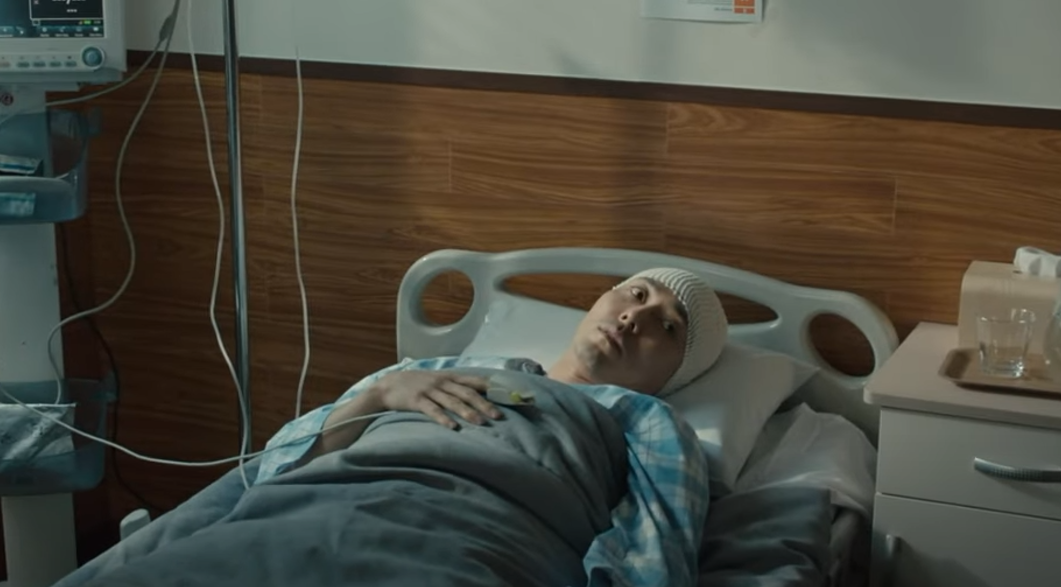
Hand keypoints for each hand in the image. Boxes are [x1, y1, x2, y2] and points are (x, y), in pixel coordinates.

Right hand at [368, 370, 503, 429]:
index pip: (474, 381)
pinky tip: (452, 427)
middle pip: (467, 393)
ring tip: (481, 423)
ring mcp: (429, 391)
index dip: (491, 387)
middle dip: (484, 404)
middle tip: (499, 416)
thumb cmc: (417, 384)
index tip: (506, 395)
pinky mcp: (416, 400)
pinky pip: (432, 410)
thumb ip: (455, 386)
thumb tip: (480, 394)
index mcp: (449, 377)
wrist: (388, 386)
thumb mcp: (437, 381)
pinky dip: (443, 418)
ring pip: (452, 402)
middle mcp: (442, 382)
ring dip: (468, 412)